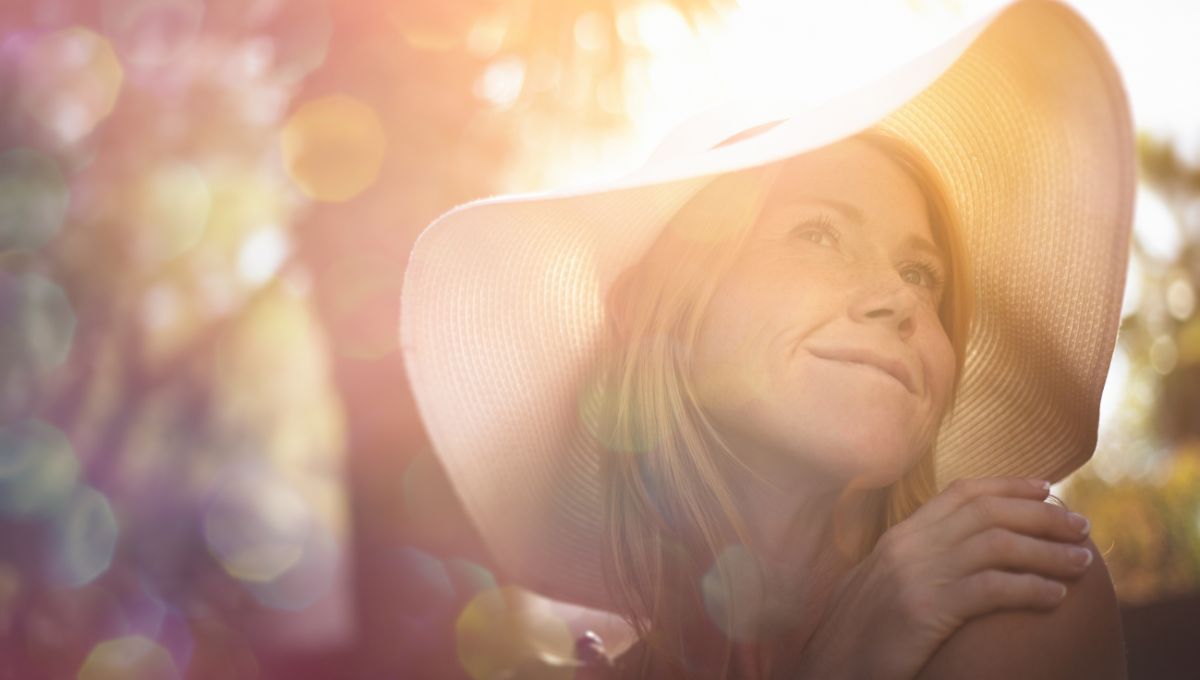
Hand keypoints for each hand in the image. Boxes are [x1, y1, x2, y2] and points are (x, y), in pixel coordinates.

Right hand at [791, 477, 1093, 679]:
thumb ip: (915, 560)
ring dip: (1048, 550)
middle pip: (988, 512)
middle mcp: (909, 545)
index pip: (961, 492)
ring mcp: (915, 575)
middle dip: (1042, 515)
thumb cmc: (859, 633)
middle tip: (1081, 526)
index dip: (1009, 485)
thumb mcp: (882, 584)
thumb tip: (957, 554)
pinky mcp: (924, 610)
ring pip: (997, 545)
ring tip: (1082, 562)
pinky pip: (990, 589)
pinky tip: (1056, 596)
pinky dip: (1030, 588)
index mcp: (900, 535)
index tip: (1047, 489)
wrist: (828, 664)